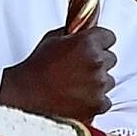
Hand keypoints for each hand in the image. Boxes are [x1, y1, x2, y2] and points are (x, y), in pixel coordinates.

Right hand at [0, 25, 116, 120]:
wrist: (25, 96)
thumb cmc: (35, 69)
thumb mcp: (51, 40)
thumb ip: (71, 34)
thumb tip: (81, 31)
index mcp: (87, 42)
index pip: (109, 37)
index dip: (101, 42)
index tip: (96, 47)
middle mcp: (96, 61)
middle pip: (111, 59)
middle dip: (98, 63)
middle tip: (80, 69)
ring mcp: (98, 84)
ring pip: (109, 81)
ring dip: (97, 83)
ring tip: (76, 86)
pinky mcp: (97, 104)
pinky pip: (105, 100)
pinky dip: (95, 101)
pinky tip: (78, 99)